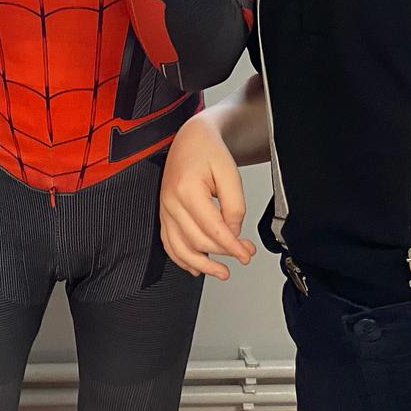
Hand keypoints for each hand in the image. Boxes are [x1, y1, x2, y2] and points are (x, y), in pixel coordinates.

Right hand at [160, 112, 255, 279]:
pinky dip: (180, 258)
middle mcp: (171, 201)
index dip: (232, 246)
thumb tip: (232, 233)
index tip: (245, 255)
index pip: (212, 228)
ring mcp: (165, 208)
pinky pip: (168, 242)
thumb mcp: (230, 173)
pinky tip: (195, 267)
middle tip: (244, 254)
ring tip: (221, 272)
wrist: (191, 138)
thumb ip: (234, 206)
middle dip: (224, 253)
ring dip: (201, 264)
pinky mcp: (164, 212)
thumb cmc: (208, 151)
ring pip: (179, 248)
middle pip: (197, 240)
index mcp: (187, 189)